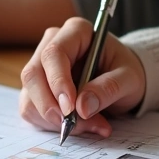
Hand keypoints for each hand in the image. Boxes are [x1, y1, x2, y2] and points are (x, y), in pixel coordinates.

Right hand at [19, 16, 145, 137]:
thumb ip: (108, 89)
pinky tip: (76, 126)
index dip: (58, 81)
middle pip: (33, 74)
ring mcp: (40, 66)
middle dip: (50, 105)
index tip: (70, 108)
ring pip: (29, 95)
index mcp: (76, 32)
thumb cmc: (125, 71)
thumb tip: (82, 107)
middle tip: (71, 125)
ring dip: (52, 119)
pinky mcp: (36, 88)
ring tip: (88, 126)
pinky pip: (31, 109)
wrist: (122, 80)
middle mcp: (52, 44)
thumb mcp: (129, 79)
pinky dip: (50, 124)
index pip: (54, 53)